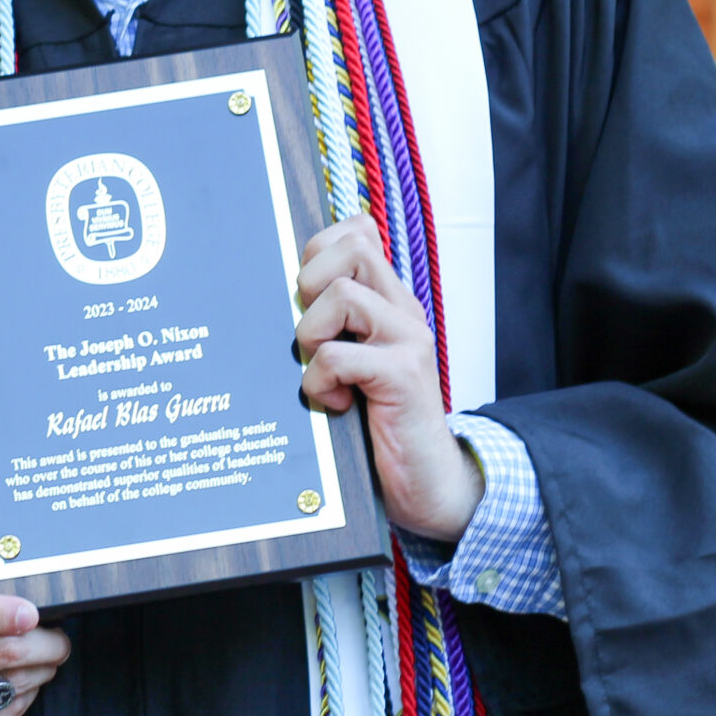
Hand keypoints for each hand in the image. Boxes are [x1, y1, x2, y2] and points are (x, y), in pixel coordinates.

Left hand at [295, 214, 481, 540]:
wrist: (429, 482)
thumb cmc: (379, 422)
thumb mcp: (354, 362)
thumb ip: (334, 323)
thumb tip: (287, 289)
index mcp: (389, 302)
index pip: (358, 232)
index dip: (320, 249)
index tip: (307, 296)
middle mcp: (403, 312)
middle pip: (352, 248)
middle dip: (311, 284)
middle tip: (313, 336)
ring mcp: (408, 341)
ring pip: (341, 296)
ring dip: (312, 337)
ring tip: (324, 374)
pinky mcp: (405, 376)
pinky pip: (338, 356)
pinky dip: (321, 382)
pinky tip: (339, 404)